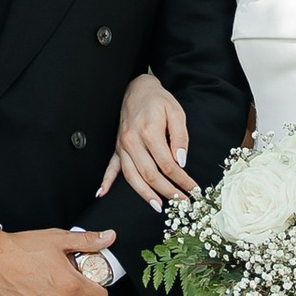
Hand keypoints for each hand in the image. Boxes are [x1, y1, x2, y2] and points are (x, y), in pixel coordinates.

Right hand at [108, 73, 194, 211]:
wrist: (137, 89)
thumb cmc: (158, 100)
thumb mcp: (176, 113)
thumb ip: (180, 138)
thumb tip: (181, 161)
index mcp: (149, 132)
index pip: (168, 164)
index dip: (182, 180)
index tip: (193, 188)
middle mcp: (132, 141)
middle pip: (150, 174)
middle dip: (167, 191)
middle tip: (181, 202)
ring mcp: (122, 146)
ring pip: (132, 176)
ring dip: (144, 194)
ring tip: (157, 206)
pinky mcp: (117, 147)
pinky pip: (111, 167)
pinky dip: (106, 181)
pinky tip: (102, 193)